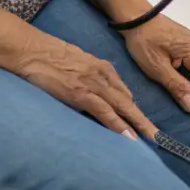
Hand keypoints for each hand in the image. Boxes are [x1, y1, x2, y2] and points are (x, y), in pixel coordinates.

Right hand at [14, 33, 157, 139]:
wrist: (32, 50)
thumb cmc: (48, 55)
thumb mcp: (76, 61)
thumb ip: (90, 75)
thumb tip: (96, 90)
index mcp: (101, 67)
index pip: (123, 92)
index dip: (133, 109)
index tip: (142, 122)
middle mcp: (101, 75)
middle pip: (128, 101)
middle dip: (143, 120)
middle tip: (158, 135)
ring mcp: (92, 84)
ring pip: (122, 107)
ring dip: (137, 125)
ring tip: (150, 139)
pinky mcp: (80, 94)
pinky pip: (104, 112)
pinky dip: (117, 125)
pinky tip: (127, 136)